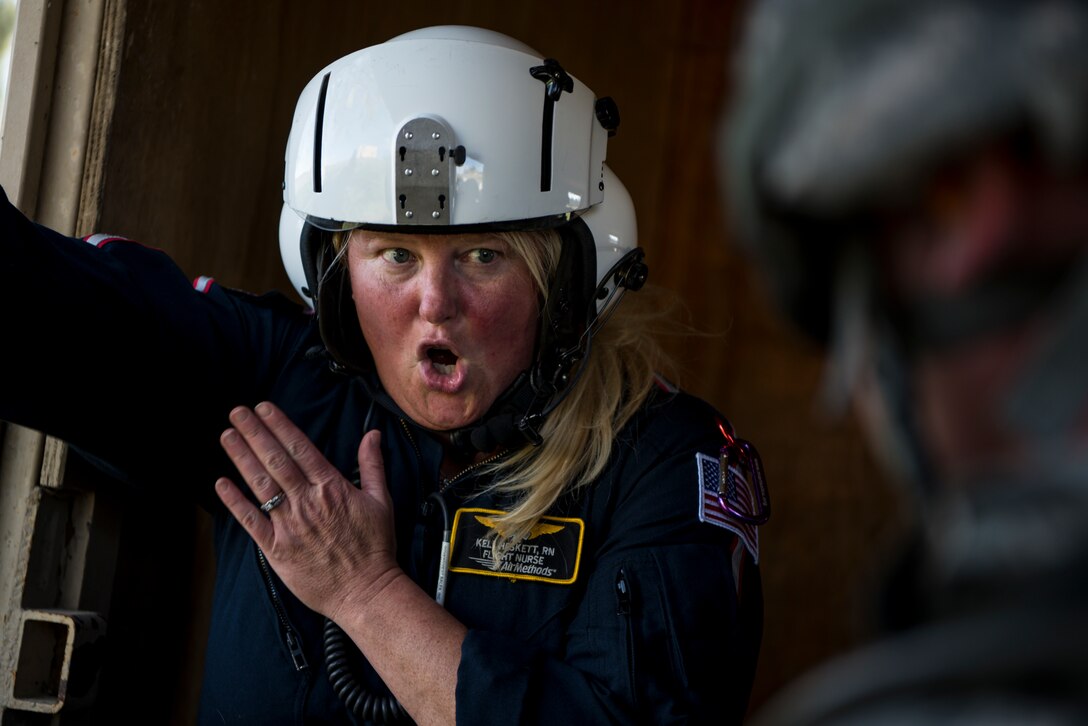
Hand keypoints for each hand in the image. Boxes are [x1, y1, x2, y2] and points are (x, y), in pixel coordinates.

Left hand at [214, 401, 398, 621]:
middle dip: (254, 433)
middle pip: (275, 459)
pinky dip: (235, 502)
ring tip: (227, 436)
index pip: (300, 447)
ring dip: (241, 458)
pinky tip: (222, 484)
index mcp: (331, 487)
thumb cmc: (375, 548)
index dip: (279, 425)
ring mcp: (290, 525)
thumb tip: (373, 436)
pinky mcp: (278, 549)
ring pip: (261, 484)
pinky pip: (251, 521)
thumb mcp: (380, 501)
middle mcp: (307, 502)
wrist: (366, 591)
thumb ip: (372, 465)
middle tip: (237, 413)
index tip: (263, 409)